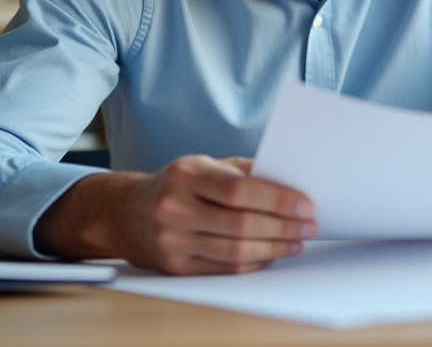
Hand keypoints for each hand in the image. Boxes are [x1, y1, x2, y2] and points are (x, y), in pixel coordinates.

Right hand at [35, 155, 315, 274]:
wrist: (122, 212)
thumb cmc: (173, 184)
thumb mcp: (202, 163)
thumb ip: (242, 171)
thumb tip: (287, 180)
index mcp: (185, 175)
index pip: (239, 190)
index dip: (277, 200)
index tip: (304, 204)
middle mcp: (174, 208)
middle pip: (240, 224)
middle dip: (282, 227)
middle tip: (309, 226)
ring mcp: (172, 240)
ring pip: (234, 251)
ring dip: (273, 248)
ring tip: (296, 242)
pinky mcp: (174, 266)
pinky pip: (223, 268)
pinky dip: (252, 262)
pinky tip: (271, 254)